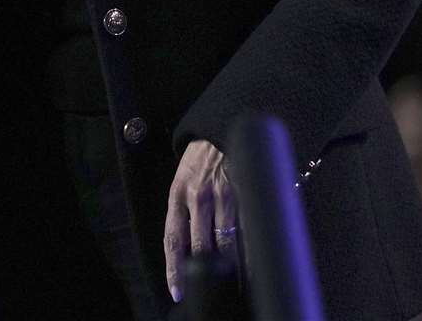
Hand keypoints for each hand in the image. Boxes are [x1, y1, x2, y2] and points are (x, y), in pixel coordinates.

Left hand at [164, 139, 236, 302]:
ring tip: (230, 284)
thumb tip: (185, 248)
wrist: (222, 129)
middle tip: (206, 292)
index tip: (177, 291)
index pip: (173, 239)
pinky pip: (246, 230)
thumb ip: (182, 212)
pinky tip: (249, 266)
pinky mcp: (244, 193)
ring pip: (225, 243)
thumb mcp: (182, 181)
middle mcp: (198, 197)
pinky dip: (248, 251)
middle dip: (203, 273)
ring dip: (227, 267)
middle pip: (199, 246)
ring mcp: (223, 196)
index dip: (174, 269)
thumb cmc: (200, 159)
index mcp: (177, 195)